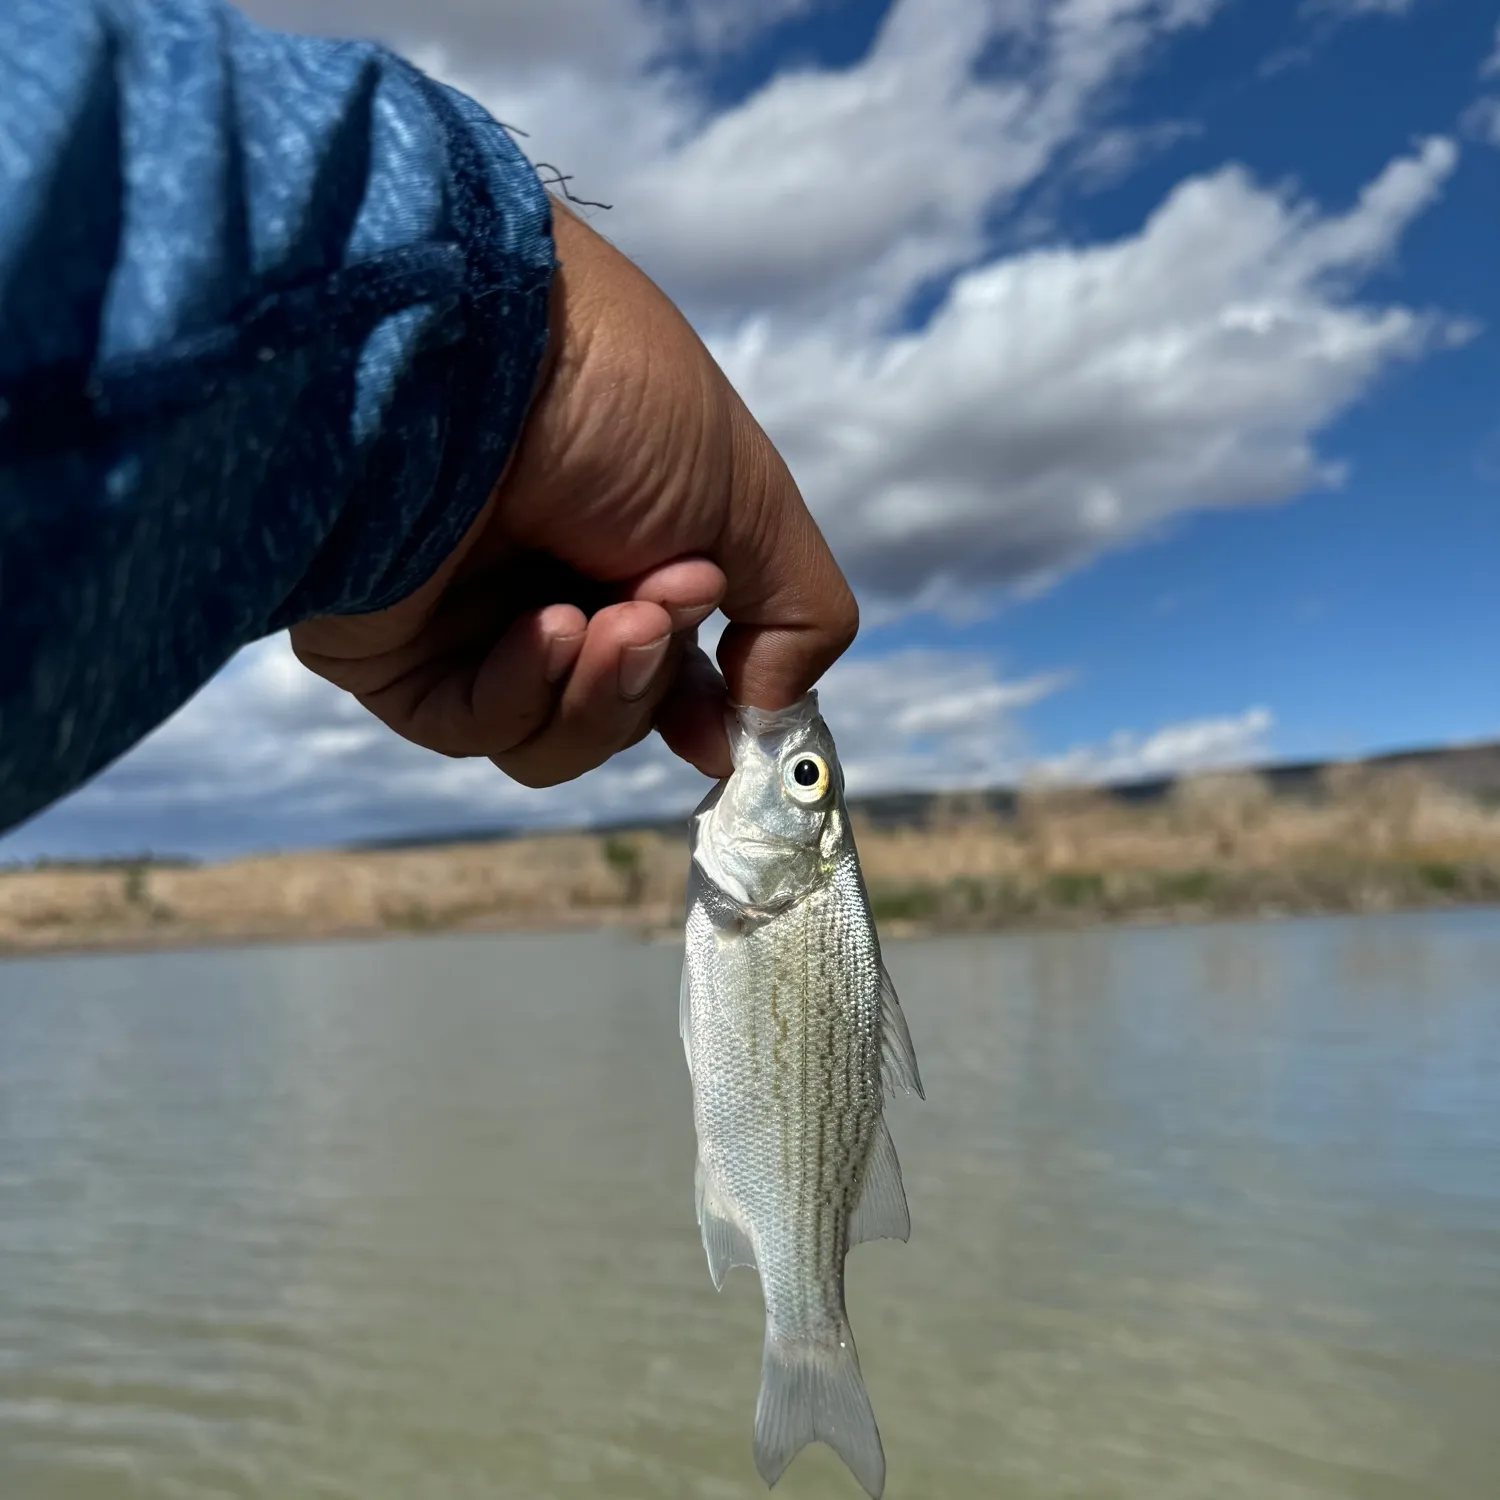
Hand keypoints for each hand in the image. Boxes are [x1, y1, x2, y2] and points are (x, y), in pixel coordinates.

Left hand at [290, 202, 856, 785]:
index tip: (725, 737)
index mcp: (618, 539)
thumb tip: (767, 722)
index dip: (699, 708)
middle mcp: (538, 580)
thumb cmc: (615, 399)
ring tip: (611, 620)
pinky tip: (544, 628)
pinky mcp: (388, 648)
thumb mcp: (751, 500)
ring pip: (548, 737)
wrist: (468, 346)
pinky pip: (475, 726)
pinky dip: (527, 691)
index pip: (662, 664)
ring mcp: (460, 618)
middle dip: (654, 681)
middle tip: (659, 610)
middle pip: (613, 712)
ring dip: (603, 696)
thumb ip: (797, 617)